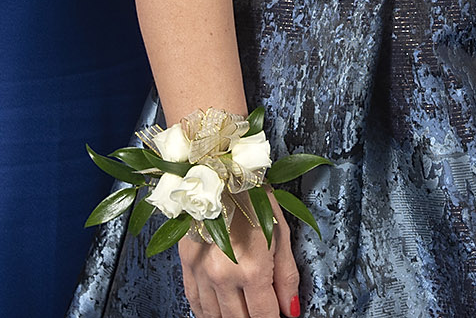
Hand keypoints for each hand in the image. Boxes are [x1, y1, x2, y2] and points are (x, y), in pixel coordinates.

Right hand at [180, 198, 297, 317]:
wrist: (218, 171)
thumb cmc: (254, 197)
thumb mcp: (280, 233)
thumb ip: (286, 277)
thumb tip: (290, 310)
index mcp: (251, 268)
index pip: (263, 316)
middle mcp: (223, 275)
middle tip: (262, 310)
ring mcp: (201, 272)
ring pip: (215, 317)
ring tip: (244, 310)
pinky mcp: (186, 266)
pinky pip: (195, 304)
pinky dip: (208, 312)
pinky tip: (220, 309)